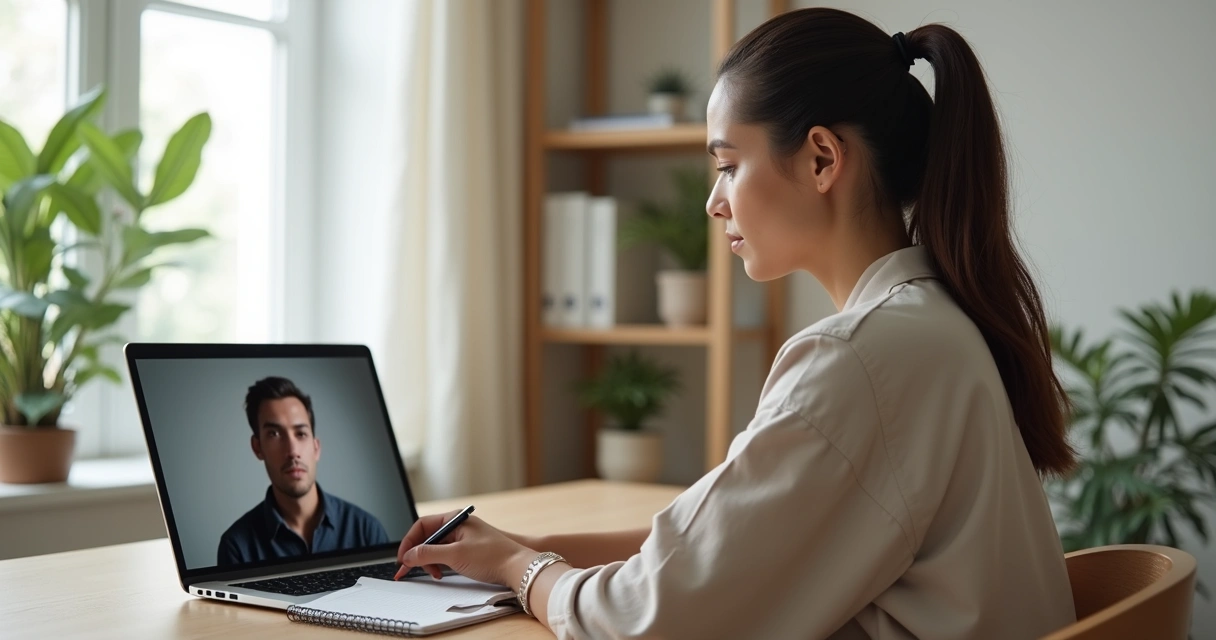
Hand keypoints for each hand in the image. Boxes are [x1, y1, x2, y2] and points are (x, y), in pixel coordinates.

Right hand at [394, 510, 535, 586]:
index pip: (422, 525)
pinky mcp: (468, 549)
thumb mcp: (455, 555)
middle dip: (418, 554)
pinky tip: (442, 573)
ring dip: (429, 561)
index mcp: (455, 518)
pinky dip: (440, 564)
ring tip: (434, 574)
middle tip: (409, 570)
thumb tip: (408, 556)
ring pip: (436, 548)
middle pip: (428, 537)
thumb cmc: (493, 556)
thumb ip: (428, 554)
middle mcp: (458, 525)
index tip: (402, 559)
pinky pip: (446, 554)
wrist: (518, 567)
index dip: (409, 542)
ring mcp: (464, 537)